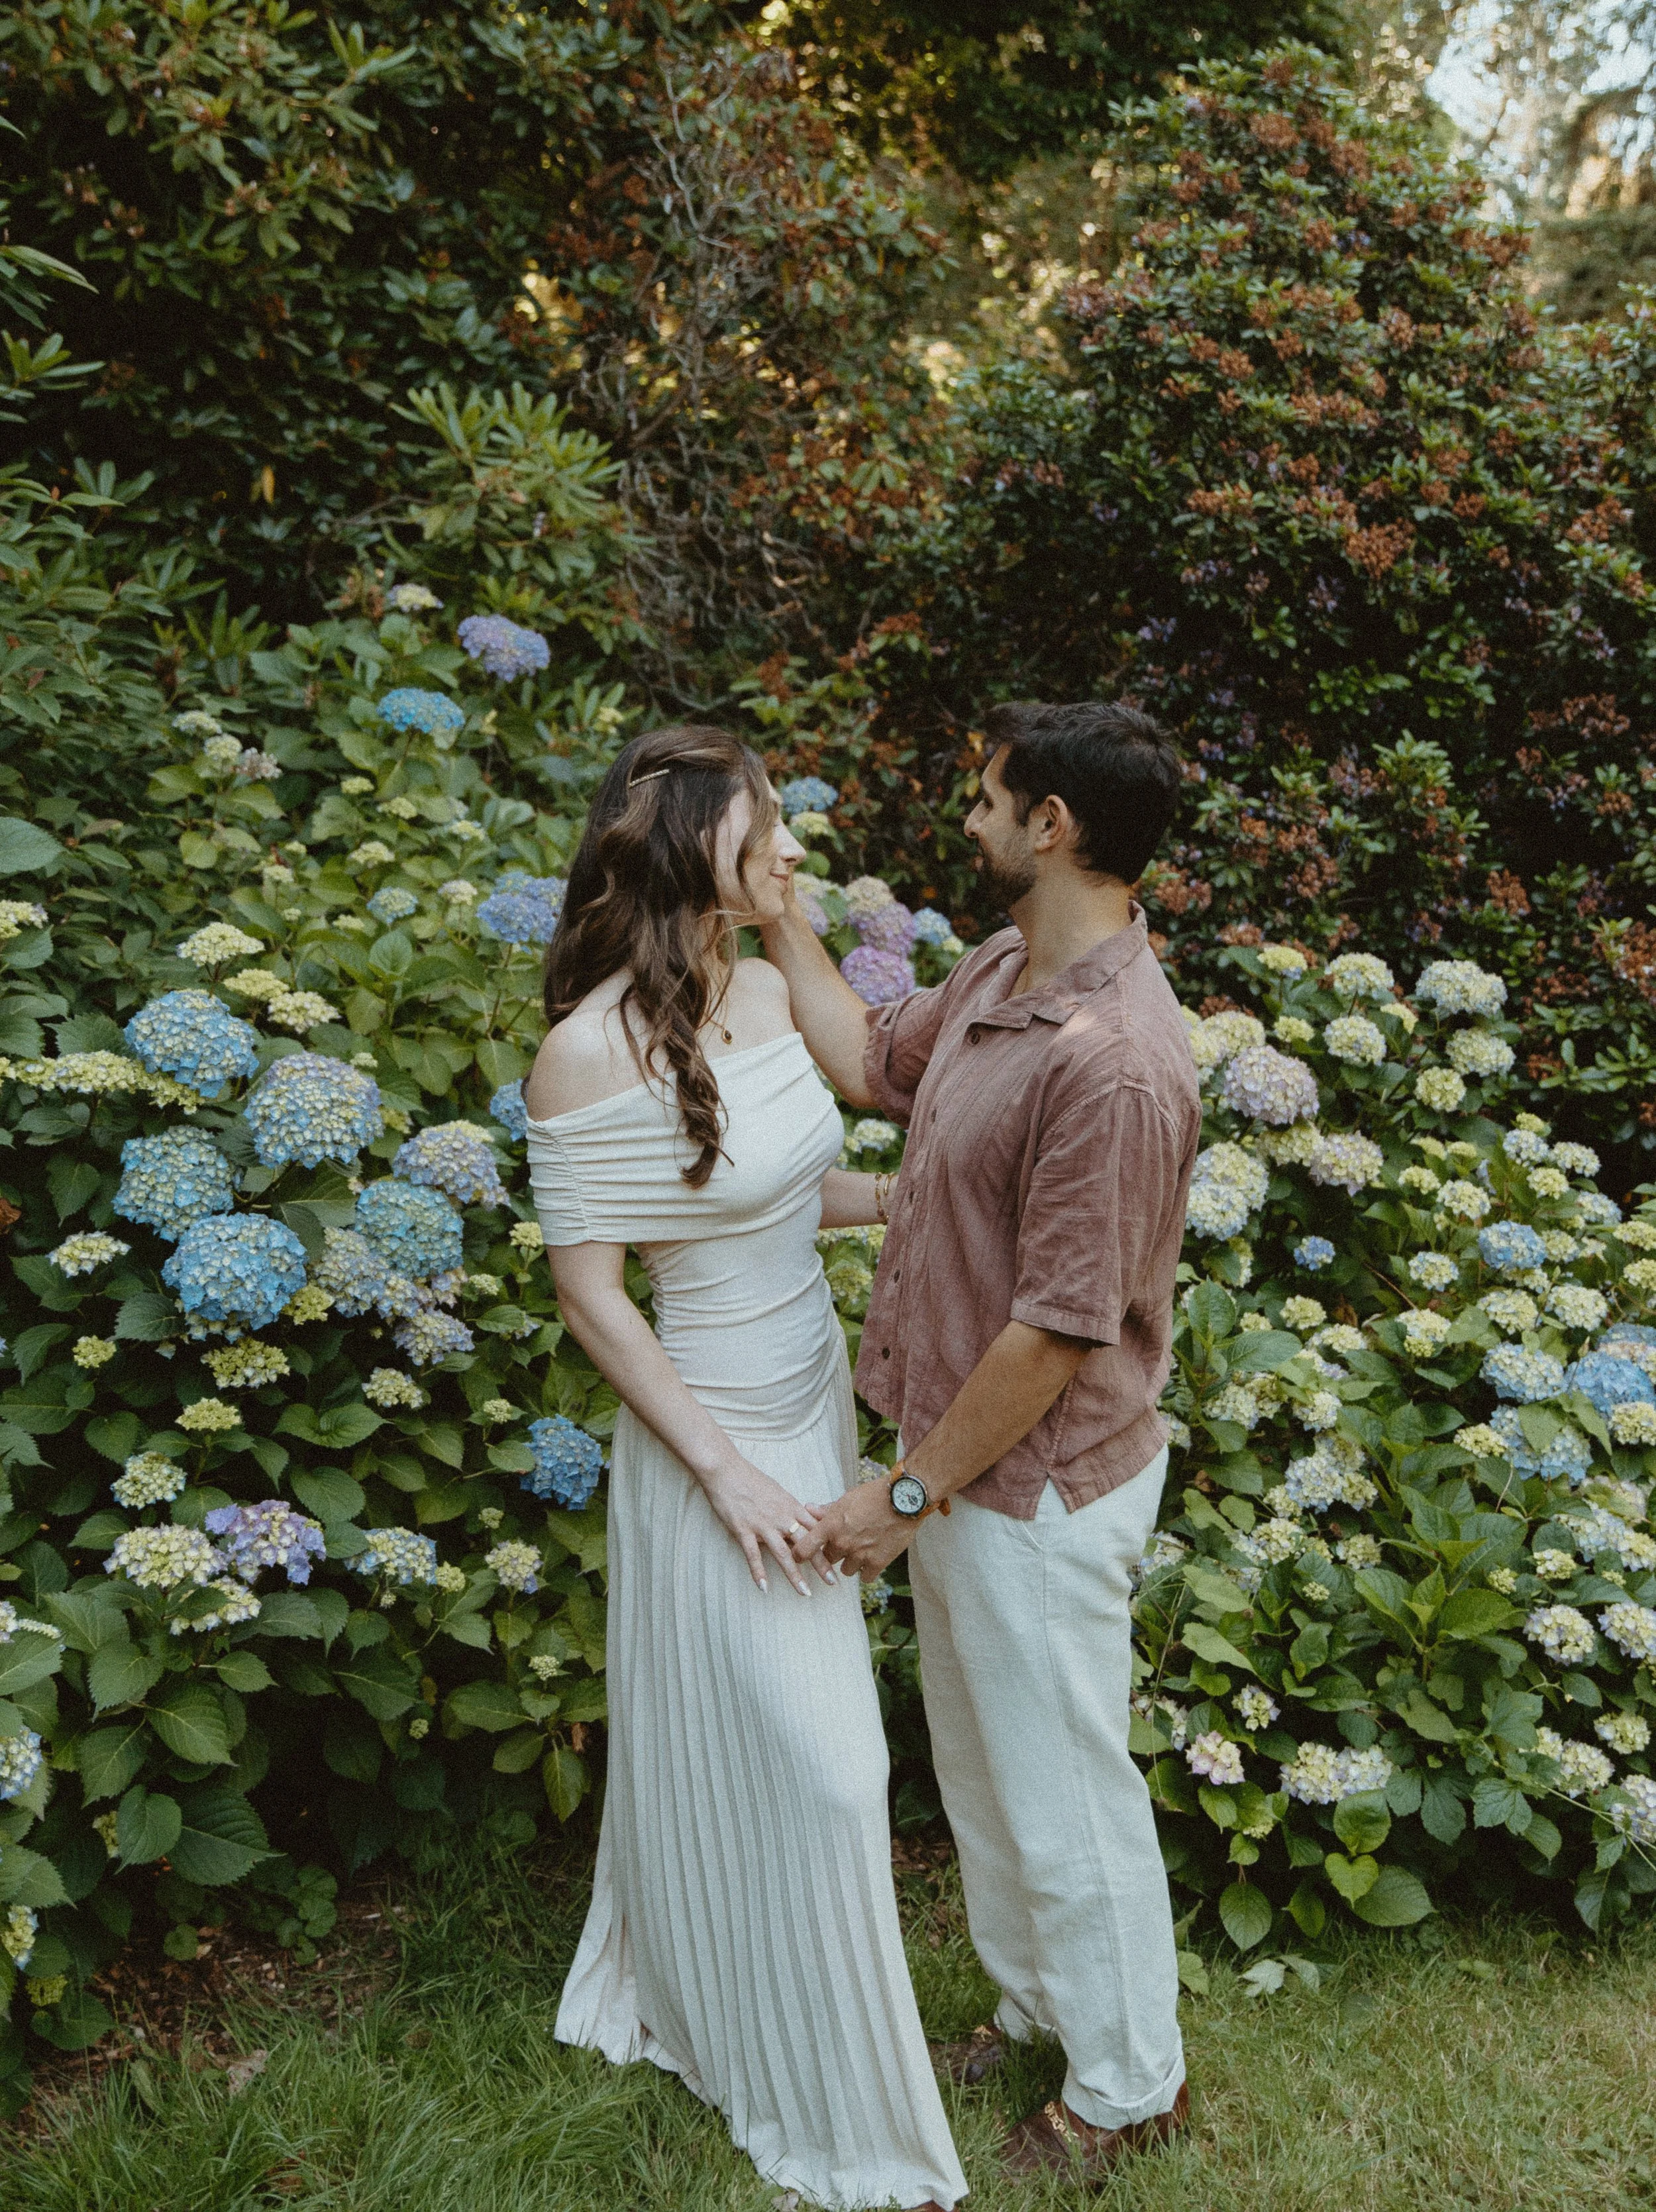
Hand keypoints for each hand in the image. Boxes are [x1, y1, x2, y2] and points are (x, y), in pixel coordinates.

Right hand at [702, 1455, 832, 1595]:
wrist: (726, 1470)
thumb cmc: (752, 1479)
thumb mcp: (778, 1492)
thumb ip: (791, 1509)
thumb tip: (802, 1522)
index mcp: (791, 1507)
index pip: (816, 1529)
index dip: (830, 1545)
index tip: (842, 1558)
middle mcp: (781, 1517)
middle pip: (806, 1543)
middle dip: (821, 1564)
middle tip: (833, 1582)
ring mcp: (762, 1525)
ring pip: (783, 1553)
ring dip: (795, 1574)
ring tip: (805, 1592)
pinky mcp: (743, 1530)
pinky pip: (753, 1555)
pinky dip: (758, 1572)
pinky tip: (764, 1588)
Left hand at [789, 1479, 913, 1581]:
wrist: (903, 1500)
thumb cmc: (874, 1495)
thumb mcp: (847, 1499)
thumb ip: (826, 1509)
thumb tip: (809, 1509)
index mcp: (830, 1526)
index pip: (803, 1549)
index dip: (799, 1555)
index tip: (801, 1556)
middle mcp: (842, 1543)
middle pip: (828, 1559)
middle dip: (834, 1552)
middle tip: (846, 1543)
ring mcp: (859, 1554)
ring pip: (846, 1570)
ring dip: (851, 1562)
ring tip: (861, 1549)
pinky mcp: (877, 1563)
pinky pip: (865, 1577)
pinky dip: (867, 1570)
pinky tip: (872, 1559)